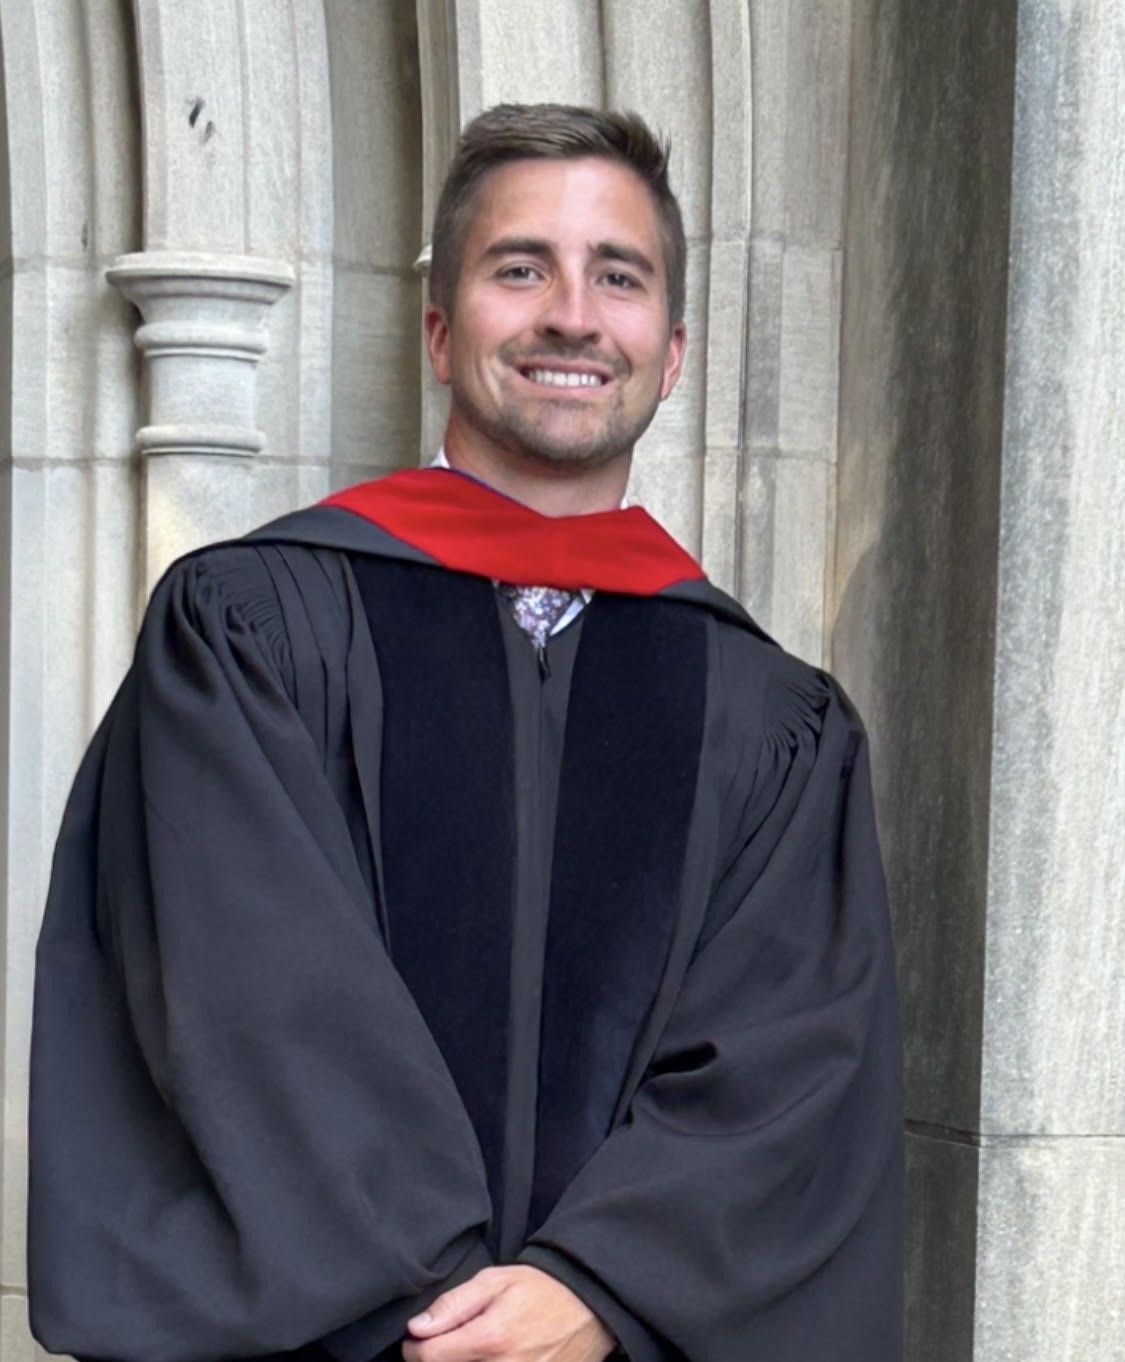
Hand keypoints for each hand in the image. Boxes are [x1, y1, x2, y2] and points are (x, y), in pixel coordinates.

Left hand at [402, 1263, 616, 1361]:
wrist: (588, 1308)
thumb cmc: (540, 1290)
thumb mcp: (496, 1281)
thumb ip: (454, 1304)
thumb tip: (417, 1328)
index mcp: (490, 1339)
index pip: (430, 1358)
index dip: (413, 1350)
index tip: (415, 1341)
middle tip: (442, 1348)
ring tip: (464, 1353)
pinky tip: (486, 1360)